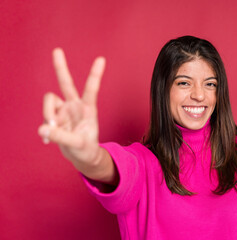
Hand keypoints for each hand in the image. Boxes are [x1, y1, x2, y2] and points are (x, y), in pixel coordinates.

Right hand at [38, 48, 105, 165]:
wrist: (81, 156)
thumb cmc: (86, 149)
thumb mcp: (77, 145)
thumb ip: (61, 137)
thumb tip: (42, 128)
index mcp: (88, 109)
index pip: (91, 89)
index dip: (95, 74)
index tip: (101, 59)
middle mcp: (75, 105)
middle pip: (66, 83)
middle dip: (60, 67)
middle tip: (57, 50)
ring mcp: (64, 110)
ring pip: (49, 100)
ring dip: (47, 113)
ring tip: (51, 131)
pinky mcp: (54, 117)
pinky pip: (44, 115)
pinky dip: (44, 128)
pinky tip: (48, 140)